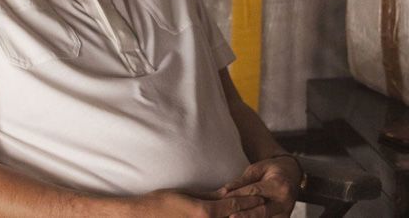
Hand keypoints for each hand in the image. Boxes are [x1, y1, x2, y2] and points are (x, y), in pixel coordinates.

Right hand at [124, 187, 264, 217]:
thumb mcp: (187, 195)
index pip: (234, 205)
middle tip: (265, 208)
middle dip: (251, 214)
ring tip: (256, 216)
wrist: (143, 216)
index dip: (249, 201)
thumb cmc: (161, 203)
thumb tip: (226, 194)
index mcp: (205, 212)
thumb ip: (209, 196)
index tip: (261, 197)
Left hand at [222, 156, 301, 217]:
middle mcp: (284, 202)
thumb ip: (242, 181)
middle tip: (230, 217)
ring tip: (232, 217)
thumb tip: (224, 191)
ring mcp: (285, 214)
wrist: (292, 175)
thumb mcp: (257, 169)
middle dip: (243, 215)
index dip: (238, 195)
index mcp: (279, 185)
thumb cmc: (271, 170)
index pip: (254, 192)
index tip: (222, 199)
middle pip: (260, 211)